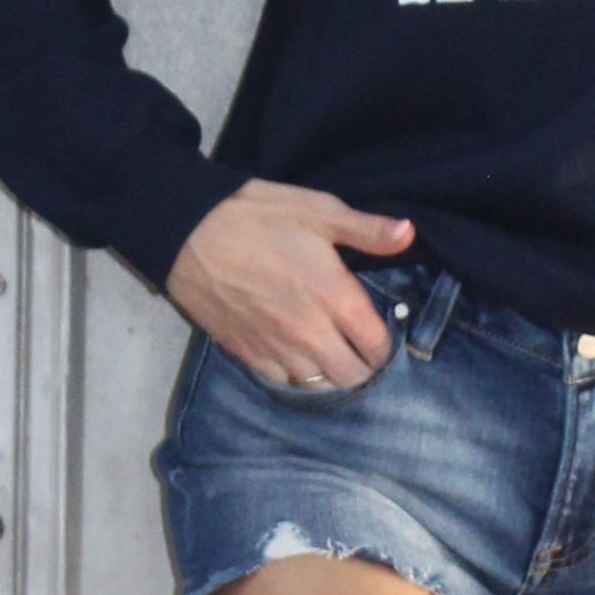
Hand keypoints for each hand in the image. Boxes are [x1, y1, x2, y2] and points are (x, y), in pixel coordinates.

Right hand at [167, 178, 414, 388]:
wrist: (185, 232)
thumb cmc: (253, 216)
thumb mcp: (316, 209)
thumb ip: (366, 229)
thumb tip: (408, 234)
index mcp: (333, 295)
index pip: (377, 344)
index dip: (384, 342)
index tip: (378, 329)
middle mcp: (309, 331)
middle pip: (353, 377)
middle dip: (363, 366)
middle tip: (358, 347)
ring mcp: (276, 348)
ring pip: (320, 385)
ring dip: (331, 374)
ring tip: (330, 353)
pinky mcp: (247, 354)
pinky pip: (284, 383)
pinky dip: (296, 376)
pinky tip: (297, 356)